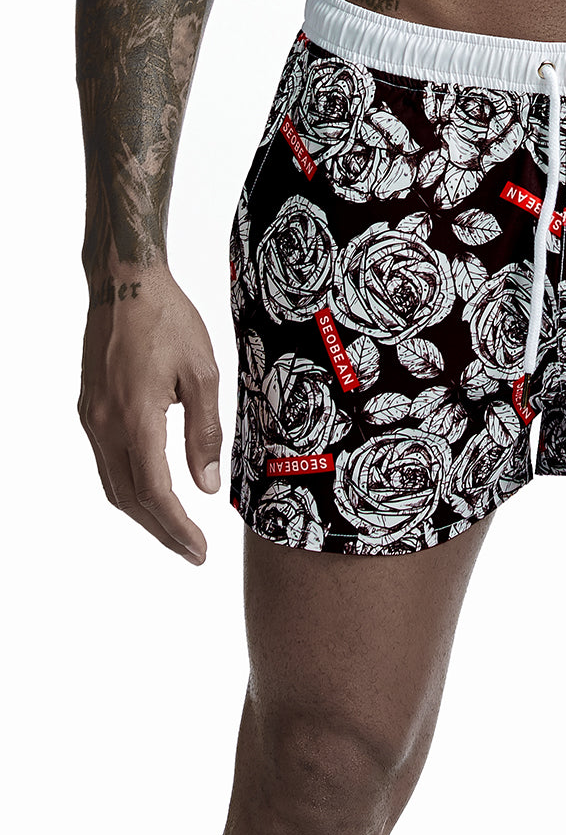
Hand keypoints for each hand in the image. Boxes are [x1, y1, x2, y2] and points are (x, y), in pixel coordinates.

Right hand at [78, 268, 222, 563]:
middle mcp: (105, 423)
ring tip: (175, 529)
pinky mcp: (89, 408)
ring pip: (112, 483)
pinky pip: (105, 461)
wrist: (125, 284)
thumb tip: (207, 486)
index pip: (153, 491)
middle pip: (128, 497)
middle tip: (192, 551)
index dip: (176, 527)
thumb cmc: (169, 320)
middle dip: (160, 530)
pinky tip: (151, 489)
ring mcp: (92, 417)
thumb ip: (204, 432)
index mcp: (135, 416)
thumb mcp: (202, 372)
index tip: (199, 550)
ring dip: (142, 512)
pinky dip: (128, 485)